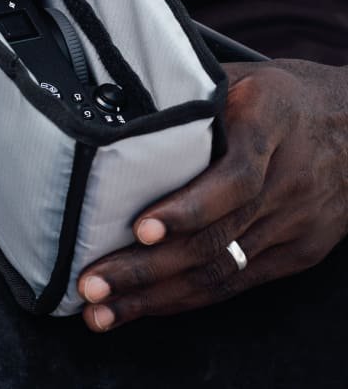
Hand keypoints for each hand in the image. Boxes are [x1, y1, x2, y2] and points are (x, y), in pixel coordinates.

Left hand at [77, 59, 347, 330]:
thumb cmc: (284, 96)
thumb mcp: (242, 77)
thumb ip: (191, 95)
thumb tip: (118, 105)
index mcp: (271, 128)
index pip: (234, 179)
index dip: (187, 208)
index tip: (141, 227)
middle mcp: (288, 183)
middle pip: (217, 236)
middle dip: (147, 268)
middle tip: (91, 284)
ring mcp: (295, 225)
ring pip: (222, 270)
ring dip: (157, 296)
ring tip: (102, 311)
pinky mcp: (297, 254)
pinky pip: (237, 283)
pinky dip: (187, 299)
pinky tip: (144, 308)